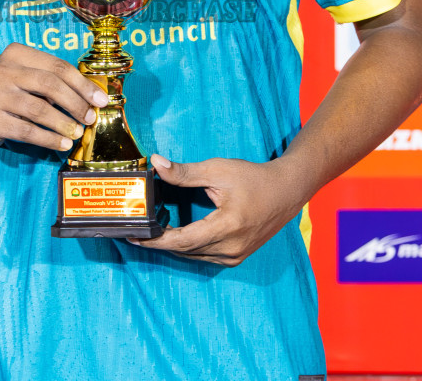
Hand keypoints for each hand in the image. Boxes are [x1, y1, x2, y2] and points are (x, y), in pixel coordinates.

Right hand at [0, 43, 107, 151]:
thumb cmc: (7, 91)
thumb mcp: (25, 76)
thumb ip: (51, 81)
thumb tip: (90, 99)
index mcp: (16, 54)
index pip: (57, 66)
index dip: (82, 84)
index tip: (100, 100)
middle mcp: (3, 71)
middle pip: (49, 85)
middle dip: (75, 103)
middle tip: (89, 118)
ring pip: (39, 110)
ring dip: (63, 123)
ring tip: (77, 132)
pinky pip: (27, 131)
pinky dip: (48, 139)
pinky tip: (61, 143)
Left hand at [133, 154, 305, 265]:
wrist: (287, 191)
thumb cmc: (254, 178)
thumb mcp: (218, 170)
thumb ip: (185, 172)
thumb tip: (156, 164)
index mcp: (227, 227)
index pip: (182, 241)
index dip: (156, 241)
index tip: (134, 236)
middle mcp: (231, 248)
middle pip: (185, 250)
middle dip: (159, 242)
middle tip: (137, 231)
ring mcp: (235, 256)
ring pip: (194, 256)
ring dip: (173, 246)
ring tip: (152, 233)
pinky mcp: (237, 257)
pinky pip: (205, 257)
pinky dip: (188, 247)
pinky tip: (176, 235)